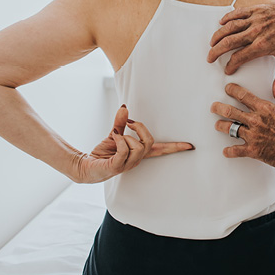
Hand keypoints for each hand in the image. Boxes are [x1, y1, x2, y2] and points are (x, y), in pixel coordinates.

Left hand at [73, 104, 193, 183]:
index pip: (160, 150)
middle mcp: (136, 160)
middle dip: (141, 128)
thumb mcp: (114, 135)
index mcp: (139, 153)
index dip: (175, 147)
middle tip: (129, 122)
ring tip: (115, 136)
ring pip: (137, 147)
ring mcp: (127, 165)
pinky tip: (112, 138)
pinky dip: (118, 140)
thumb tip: (125, 107)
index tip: (189, 145)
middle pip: (150, 142)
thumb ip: (121, 123)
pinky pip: (123, 151)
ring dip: (126, 136)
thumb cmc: (102, 154)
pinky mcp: (116, 167)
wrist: (84, 167)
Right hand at [207, 0, 274, 99]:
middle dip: (216, 51)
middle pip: (228, 42)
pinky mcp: (257, 10)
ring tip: (212, 42)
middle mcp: (256, 32)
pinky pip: (238, 13)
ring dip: (218, 35)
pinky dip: (227, 17)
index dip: (230, 65)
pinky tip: (222, 22)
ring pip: (229, 27)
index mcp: (262, 46)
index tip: (227, 69)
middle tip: (210, 57)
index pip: (239, 57)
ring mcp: (255, 19)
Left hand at [211, 83, 274, 168]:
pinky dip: (229, 152)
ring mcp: (253, 136)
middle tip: (214, 107)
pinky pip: (236, 151)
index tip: (228, 88)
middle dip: (219, 108)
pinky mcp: (254, 151)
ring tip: (217, 125)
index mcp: (266, 109)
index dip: (233, 90)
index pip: (244, 96)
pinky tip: (225, 152)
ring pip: (230, 129)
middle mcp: (256, 120)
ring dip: (221, 126)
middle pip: (231, 111)